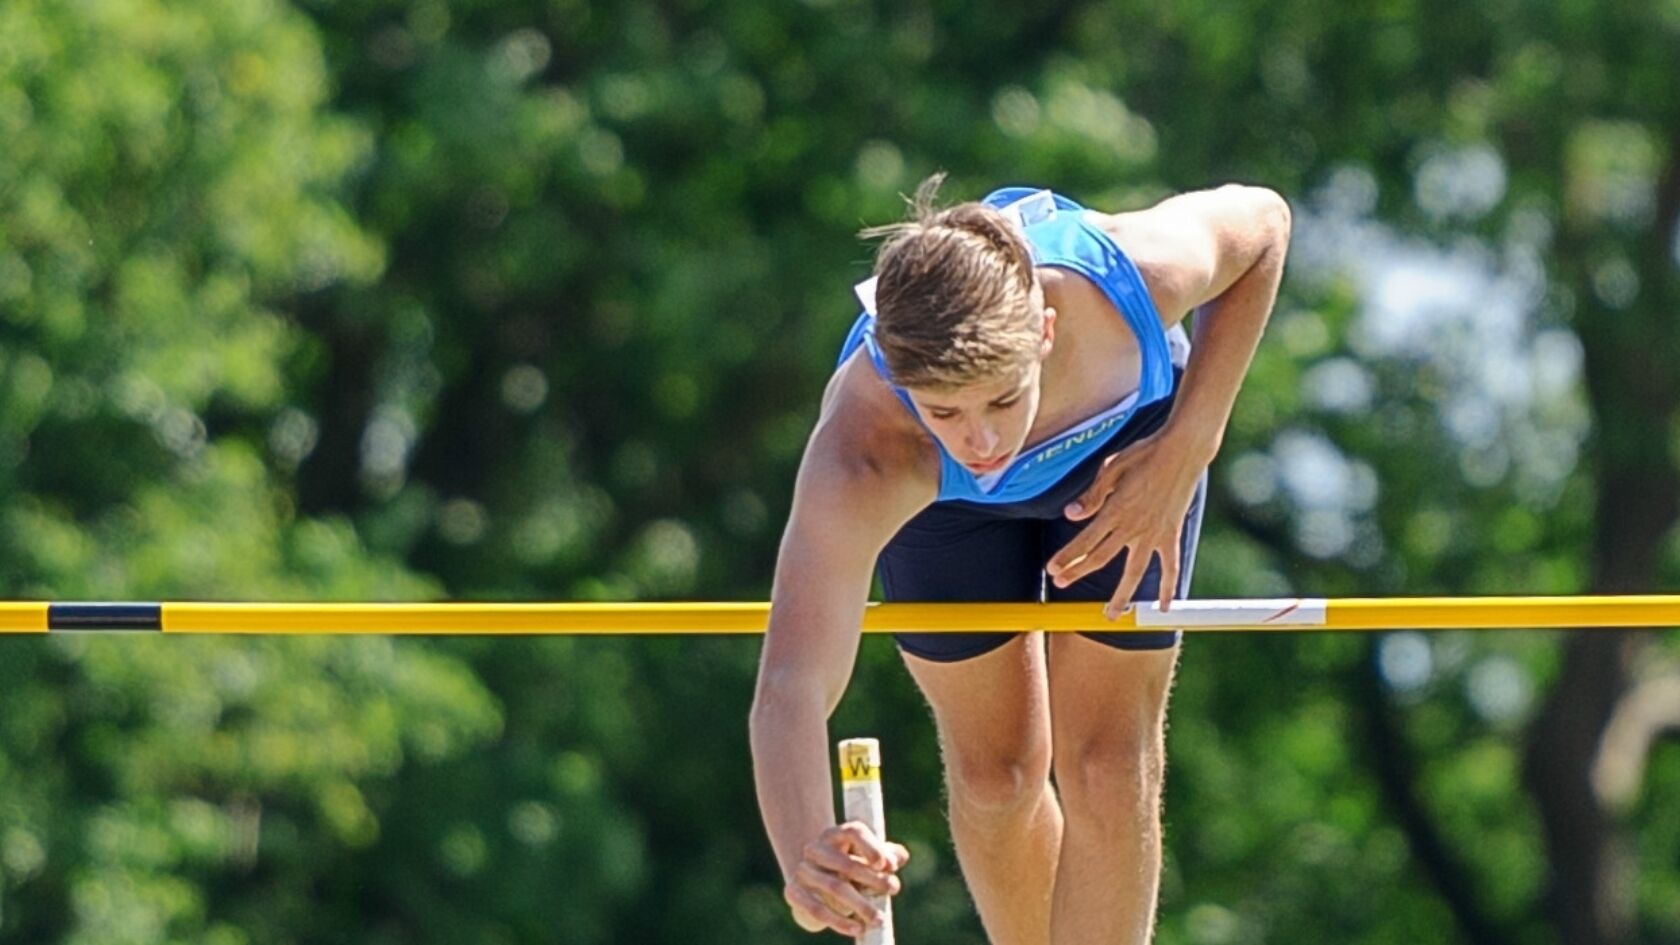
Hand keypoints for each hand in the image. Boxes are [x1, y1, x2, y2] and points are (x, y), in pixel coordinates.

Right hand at [783, 821, 909, 936]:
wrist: (814, 887)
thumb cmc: (850, 869)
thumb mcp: (869, 859)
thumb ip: (887, 856)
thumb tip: (899, 857)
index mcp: (835, 835)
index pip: (853, 832)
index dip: (872, 847)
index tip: (888, 866)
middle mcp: (816, 848)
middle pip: (847, 863)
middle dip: (874, 880)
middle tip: (893, 890)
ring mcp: (802, 870)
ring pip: (835, 887)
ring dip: (861, 905)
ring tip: (879, 919)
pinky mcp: (793, 891)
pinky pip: (816, 909)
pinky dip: (839, 921)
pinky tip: (857, 928)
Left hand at [1045, 432, 1203, 618]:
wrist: (1182, 451)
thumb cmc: (1144, 454)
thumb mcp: (1111, 468)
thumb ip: (1092, 495)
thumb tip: (1071, 515)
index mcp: (1114, 510)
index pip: (1084, 540)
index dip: (1067, 557)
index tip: (1052, 569)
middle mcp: (1132, 526)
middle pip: (1100, 558)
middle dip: (1078, 572)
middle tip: (1061, 583)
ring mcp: (1153, 533)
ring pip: (1133, 572)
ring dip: (1121, 596)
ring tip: (1111, 616)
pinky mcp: (1170, 534)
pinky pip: (1169, 566)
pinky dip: (1167, 588)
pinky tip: (1163, 607)